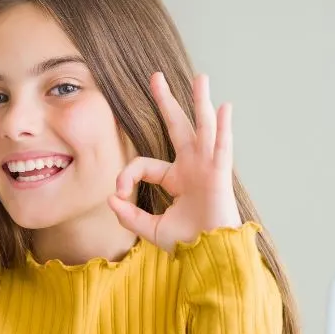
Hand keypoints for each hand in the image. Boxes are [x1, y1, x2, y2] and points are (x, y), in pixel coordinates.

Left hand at [108, 72, 241, 250]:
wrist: (209, 256)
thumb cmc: (186, 244)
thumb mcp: (151, 229)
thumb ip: (129, 216)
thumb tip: (111, 198)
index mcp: (176, 179)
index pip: (144, 164)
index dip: (127, 175)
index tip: (119, 194)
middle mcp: (192, 167)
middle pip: (177, 127)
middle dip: (166, 102)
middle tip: (155, 77)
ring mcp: (207, 168)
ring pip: (202, 128)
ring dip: (200, 102)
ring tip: (200, 77)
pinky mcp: (220, 175)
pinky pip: (222, 147)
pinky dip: (223, 128)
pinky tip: (223, 108)